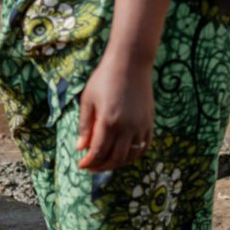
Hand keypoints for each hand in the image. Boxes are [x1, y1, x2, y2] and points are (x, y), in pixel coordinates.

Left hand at [74, 52, 154, 171]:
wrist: (130, 63)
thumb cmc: (104, 78)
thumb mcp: (88, 100)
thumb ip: (85, 125)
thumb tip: (81, 148)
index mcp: (108, 121)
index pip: (98, 151)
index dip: (89, 162)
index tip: (81, 165)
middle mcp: (127, 127)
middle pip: (115, 158)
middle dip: (101, 166)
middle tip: (91, 167)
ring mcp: (140, 125)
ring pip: (130, 155)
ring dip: (117, 163)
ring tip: (105, 162)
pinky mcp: (149, 122)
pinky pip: (143, 146)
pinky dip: (133, 155)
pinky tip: (123, 154)